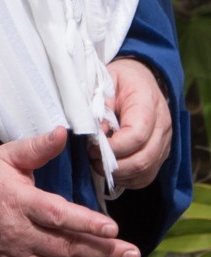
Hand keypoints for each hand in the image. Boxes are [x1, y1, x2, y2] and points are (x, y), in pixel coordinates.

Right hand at [0, 127, 140, 256]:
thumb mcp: (4, 156)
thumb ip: (36, 148)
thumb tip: (62, 132)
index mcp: (17, 200)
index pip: (57, 215)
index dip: (86, 223)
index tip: (113, 228)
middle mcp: (19, 232)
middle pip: (66, 247)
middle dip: (102, 252)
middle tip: (132, 254)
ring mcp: (17, 256)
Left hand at [88, 57, 171, 188]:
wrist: (140, 78)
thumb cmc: (120, 79)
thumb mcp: (106, 81)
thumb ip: (101, 106)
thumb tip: (96, 134)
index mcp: (148, 105)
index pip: (136, 135)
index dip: (113, 147)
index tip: (92, 146)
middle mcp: (162, 127)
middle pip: (143, 159)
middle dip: (114, 165)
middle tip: (92, 158)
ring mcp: (164, 143)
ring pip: (146, 172)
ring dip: (120, 174)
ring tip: (98, 164)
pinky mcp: (160, 154)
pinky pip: (147, 176)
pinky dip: (128, 179)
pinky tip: (111, 171)